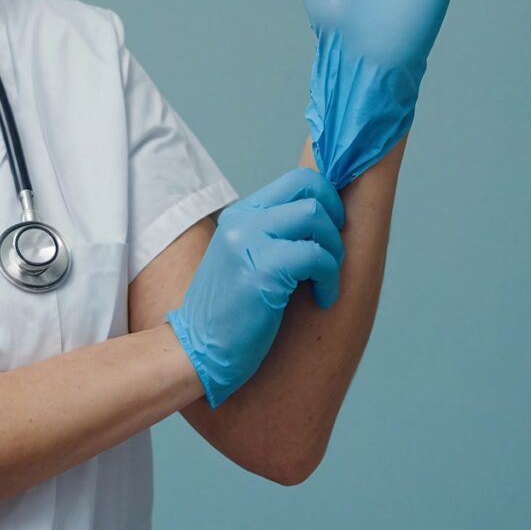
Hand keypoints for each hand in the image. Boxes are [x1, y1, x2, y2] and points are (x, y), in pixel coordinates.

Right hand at [167, 168, 344, 408]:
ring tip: (327, 279)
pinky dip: (330, 277)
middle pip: (311, 186)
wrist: (195, 351)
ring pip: (315, 215)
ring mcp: (249, 241)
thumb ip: (276, 233)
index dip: (328, 197)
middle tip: (333, 252)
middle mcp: (244, 220)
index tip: (333, 230)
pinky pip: (316, 256)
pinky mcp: (261, 271)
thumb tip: (325, 216)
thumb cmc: (232, 312)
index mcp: (243, 213)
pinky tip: (324, 298)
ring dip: (334, 249)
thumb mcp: (248, 257)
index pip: (299, 178)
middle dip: (336, 217)